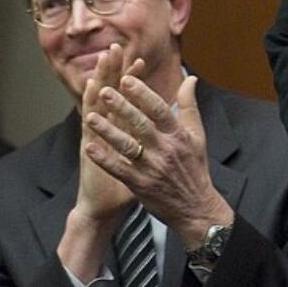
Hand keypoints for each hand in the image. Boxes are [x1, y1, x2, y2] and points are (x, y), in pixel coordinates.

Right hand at [57, 44, 142, 280]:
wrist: (104, 208)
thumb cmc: (129, 184)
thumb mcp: (146, 160)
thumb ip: (156, 140)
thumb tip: (171, 128)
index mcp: (123, 130)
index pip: (130, 99)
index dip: (133, 80)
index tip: (140, 59)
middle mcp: (107, 130)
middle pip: (110, 95)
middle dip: (113, 72)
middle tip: (114, 49)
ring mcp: (96, 139)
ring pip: (96, 106)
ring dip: (98, 85)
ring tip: (100, 63)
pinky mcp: (88, 151)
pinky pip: (89, 129)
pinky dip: (87, 112)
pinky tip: (88, 97)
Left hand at [85, 73, 233, 249]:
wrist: (196, 208)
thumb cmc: (195, 167)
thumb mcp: (197, 134)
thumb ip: (189, 105)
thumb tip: (190, 78)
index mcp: (178, 135)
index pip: (159, 109)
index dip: (142, 94)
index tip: (126, 79)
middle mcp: (165, 150)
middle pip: (140, 125)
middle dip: (121, 107)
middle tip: (104, 91)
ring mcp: (152, 168)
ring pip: (127, 146)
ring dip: (107, 131)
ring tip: (90, 117)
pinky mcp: (140, 185)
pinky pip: (119, 169)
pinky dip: (104, 158)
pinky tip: (90, 147)